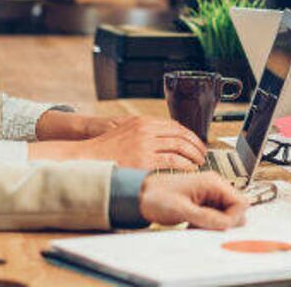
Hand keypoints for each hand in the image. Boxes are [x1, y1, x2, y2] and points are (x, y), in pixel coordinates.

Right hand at [32, 116, 206, 169]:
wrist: (87, 158)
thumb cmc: (106, 149)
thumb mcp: (127, 131)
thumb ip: (146, 133)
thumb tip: (167, 140)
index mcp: (143, 122)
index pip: (175, 125)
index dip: (190, 135)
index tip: (197, 143)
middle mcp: (145, 130)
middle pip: (180, 135)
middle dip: (195, 145)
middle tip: (202, 154)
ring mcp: (144, 145)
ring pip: (179, 147)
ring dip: (193, 156)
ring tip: (198, 163)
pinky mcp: (143, 160)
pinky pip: (172, 161)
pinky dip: (185, 165)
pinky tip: (189, 169)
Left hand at [138, 172, 247, 229]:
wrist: (140, 195)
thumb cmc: (156, 196)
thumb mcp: (182, 209)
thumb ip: (206, 217)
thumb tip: (226, 224)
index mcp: (212, 183)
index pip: (240, 202)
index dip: (233, 218)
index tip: (218, 227)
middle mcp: (214, 187)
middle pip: (235, 209)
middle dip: (224, 222)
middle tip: (206, 227)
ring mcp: (209, 195)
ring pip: (226, 215)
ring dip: (215, 225)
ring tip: (197, 226)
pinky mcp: (203, 203)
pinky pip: (215, 217)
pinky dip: (208, 225)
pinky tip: (194, 225)